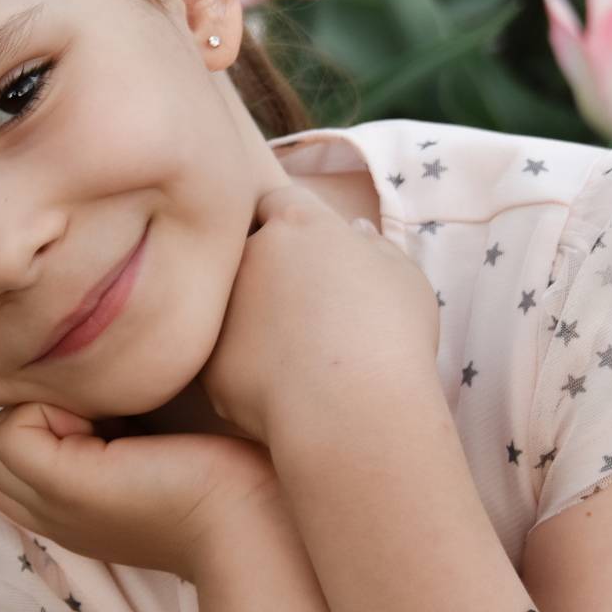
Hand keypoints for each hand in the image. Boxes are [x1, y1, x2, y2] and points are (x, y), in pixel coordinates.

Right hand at [0, 401, 283, 583]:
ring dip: (35, 411)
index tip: (100, 414)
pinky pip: (3, 433)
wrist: (249, 510)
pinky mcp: (62, 487)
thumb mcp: (139, 438)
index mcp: (64, 504)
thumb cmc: (215, 467)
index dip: (38, 419)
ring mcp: (50, 504)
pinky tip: (106, 425)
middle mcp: (49, 512)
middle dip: (29, 413)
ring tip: (101, 418)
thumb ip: (101, 417)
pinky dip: (46, 412)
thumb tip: (78, 360)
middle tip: (98, 414)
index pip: (3, 452)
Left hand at [198, 182, 439, 445]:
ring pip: (232, 303)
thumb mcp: (404, 279)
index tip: (311, 252)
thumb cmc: (391, 337)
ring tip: (297, 352)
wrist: (351, 411)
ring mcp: (221, 305)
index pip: (278, 200)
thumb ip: (376, 248)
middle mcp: (247, 253)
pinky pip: (225, 354)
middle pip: (247, 248)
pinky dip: (247, 365)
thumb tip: (356, 235)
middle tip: (304, 305)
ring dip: (254, 317)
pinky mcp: (207, 357)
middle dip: (268, 268)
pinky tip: (283, 387)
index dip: (293, 223)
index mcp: (295, 222)